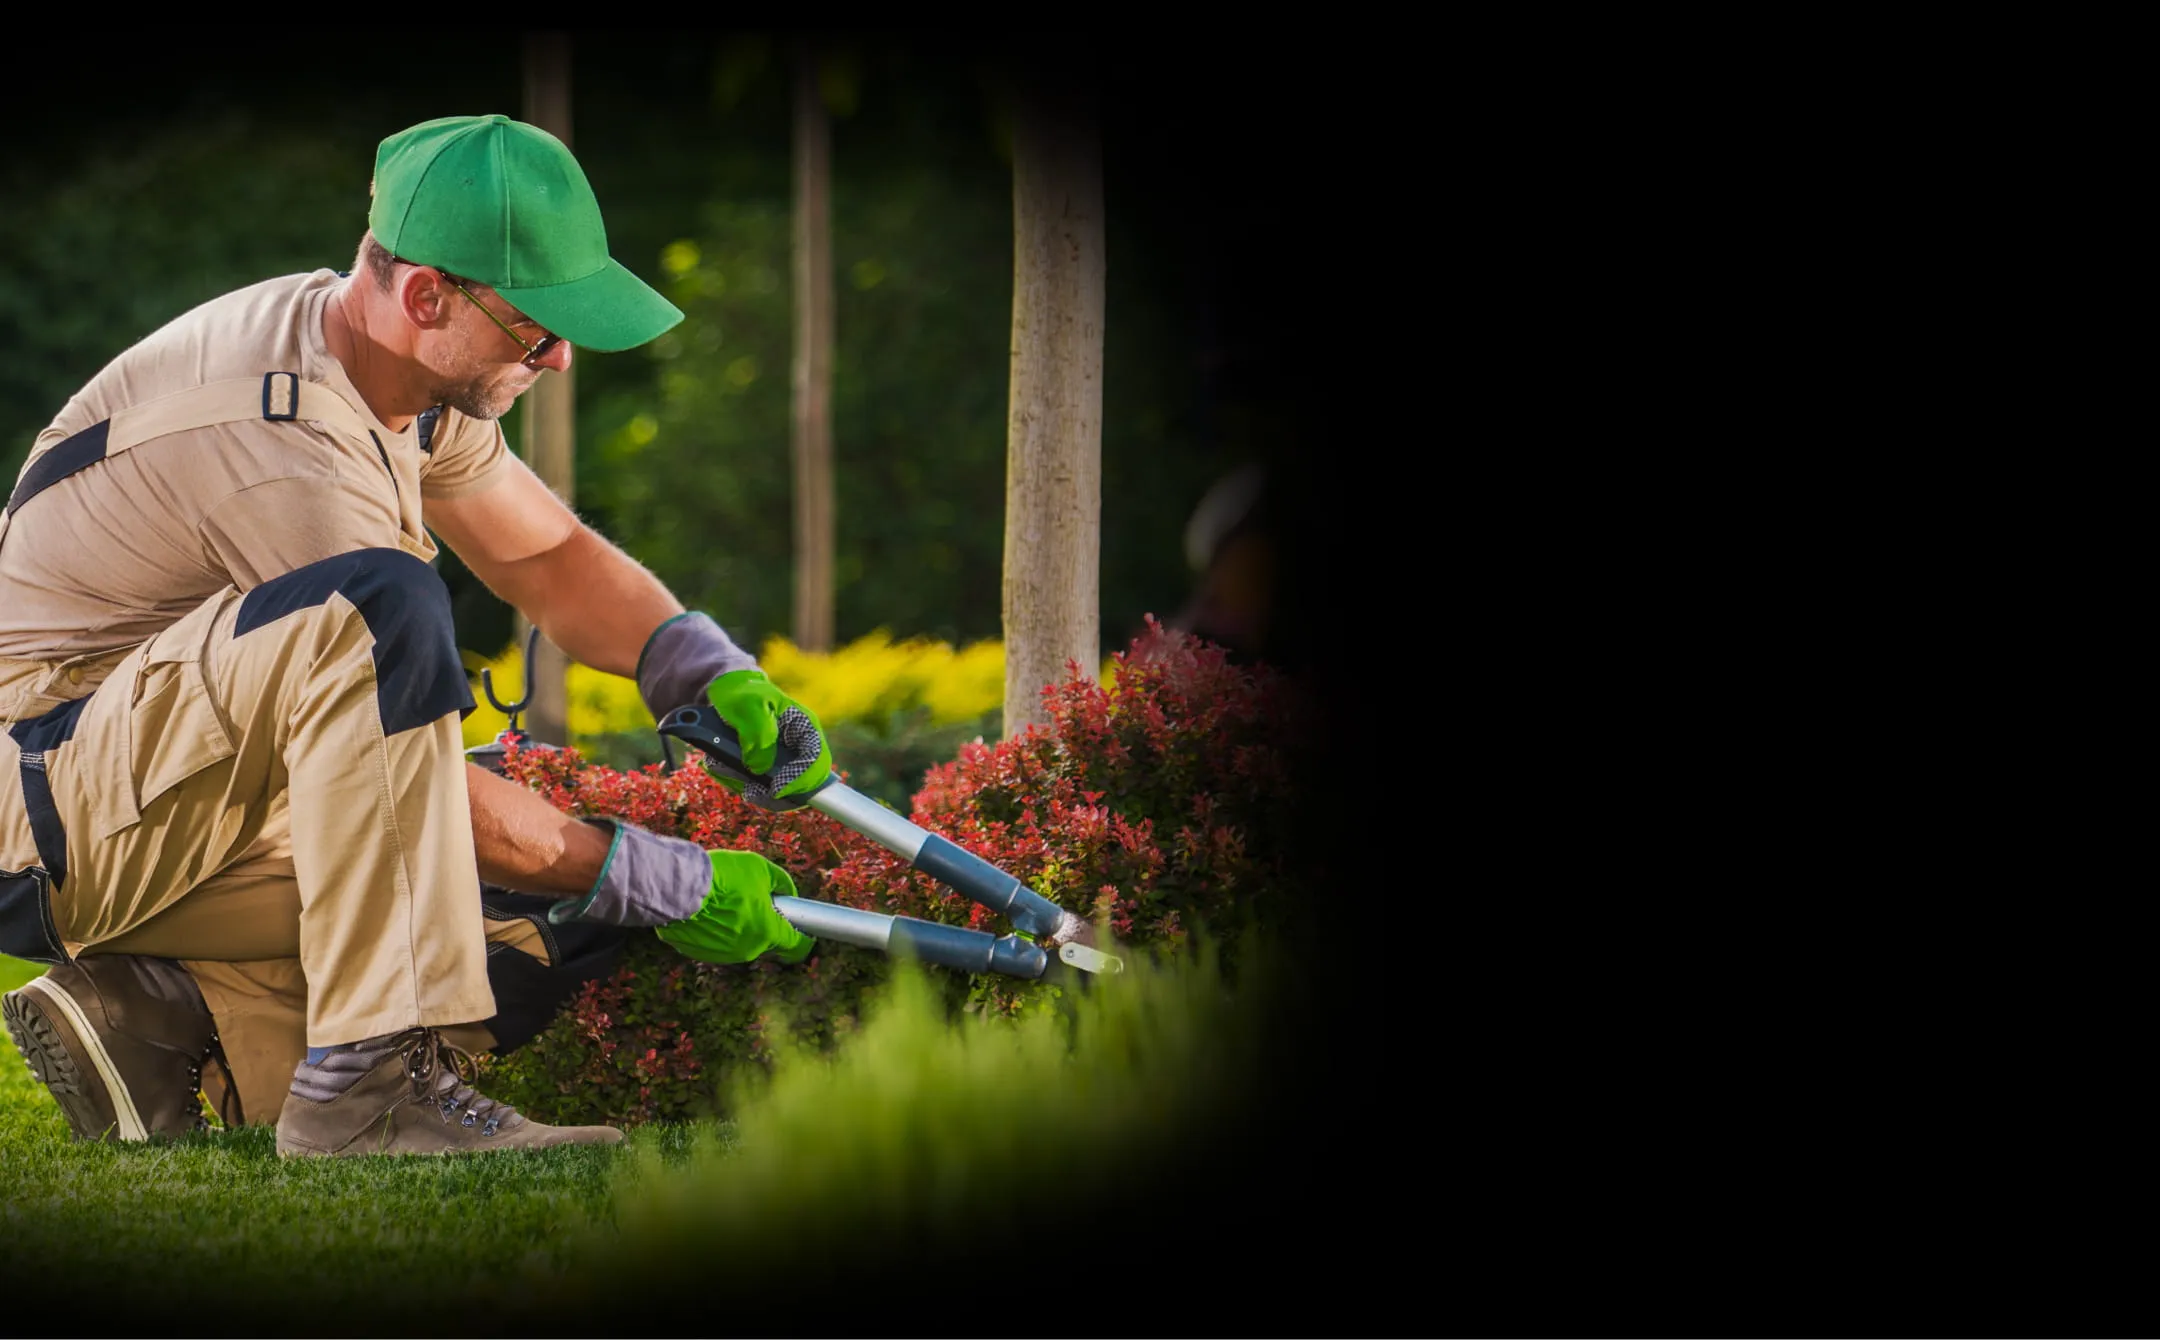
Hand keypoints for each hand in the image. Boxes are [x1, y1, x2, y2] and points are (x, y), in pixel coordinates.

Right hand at [654, 850, 813, 964]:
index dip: (804, 939)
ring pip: (741, 942)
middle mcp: (748, 949)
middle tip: (756, 901)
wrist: (677, 886)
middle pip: (767, 941)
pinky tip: (708, 909)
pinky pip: (717, 942)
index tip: (805, 932)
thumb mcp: (760, 868)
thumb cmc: (722, 876)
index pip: (797, 947)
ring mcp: (723, 954)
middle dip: (766, 924)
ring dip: (740, 926)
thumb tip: (789, 893)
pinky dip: (717, 929)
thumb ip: (781, 883)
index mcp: (768, 932)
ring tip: (726, 900)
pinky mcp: (699, 952)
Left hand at [703, 669, 832, 803]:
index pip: (816, 760)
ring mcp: (783, 760)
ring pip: (780, 792)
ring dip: (752, 789)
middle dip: (775, 793)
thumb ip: (759, 735)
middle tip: (750, 791)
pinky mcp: (766, 769)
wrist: (726, 694)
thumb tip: (759, 768)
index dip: (800, 779)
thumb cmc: (741, 694)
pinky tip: (723, 768)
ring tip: (726, 771)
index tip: (775, 789)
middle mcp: (798, 747)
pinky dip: (740, 785)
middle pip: (804, 784)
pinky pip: (760, 789)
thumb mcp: (748, 706)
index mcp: (804, 727)